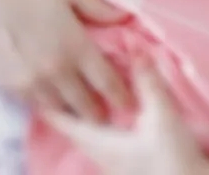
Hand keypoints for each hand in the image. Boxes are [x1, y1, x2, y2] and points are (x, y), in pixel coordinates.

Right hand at [0, 0, 132, 119]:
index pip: (107, 82)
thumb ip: (99, 7)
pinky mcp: (16, 90)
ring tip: (86, 116)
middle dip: (100, 114)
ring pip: (64, 110)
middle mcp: (58, 71)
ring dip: (76, 115)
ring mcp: (36, 84)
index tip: (129, 105)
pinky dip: (53, 109)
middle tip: (110, 117)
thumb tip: (126, 17)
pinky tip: (59, 106)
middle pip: (87, 105)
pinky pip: (41, 107)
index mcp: (76, 46)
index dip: (122, 97)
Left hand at [48, 60, 208, 174]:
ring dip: (85, 120)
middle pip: (74, 131)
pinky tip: (115, 122)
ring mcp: (117, 167)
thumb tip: (135, 47)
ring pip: (91, 140)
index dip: (49, 104)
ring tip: (82, 98)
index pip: (64, 122)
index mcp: (100, 144)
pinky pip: (107, 146)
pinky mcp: (132, 169)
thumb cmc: (173, 160)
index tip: (34, 85)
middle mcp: (102, 158)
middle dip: (65, 110)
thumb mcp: (162, 117)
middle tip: (57, 86)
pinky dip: (103, 129)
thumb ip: (148, 82)